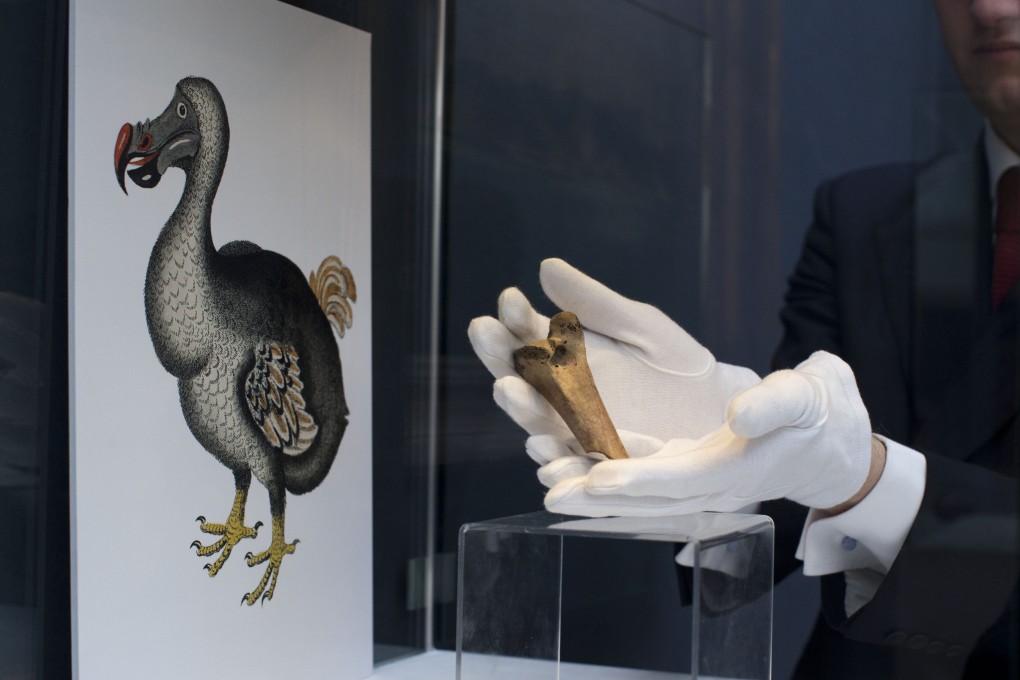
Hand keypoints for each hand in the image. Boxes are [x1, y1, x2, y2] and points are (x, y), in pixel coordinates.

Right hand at [468, 258, 758, 445]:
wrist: (718, 413)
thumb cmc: (676, 365)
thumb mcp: (639, 325)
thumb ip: (594, 303)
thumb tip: (546, 266)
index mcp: (564, 356)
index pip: (526, 334)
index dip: (514, 317)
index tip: (509, 298)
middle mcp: (560, 395)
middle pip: (519, 377)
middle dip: (500, 355)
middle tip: (485, 332)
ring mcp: (575, 433)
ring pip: (537, 422)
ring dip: (519, 407)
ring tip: (507, 387)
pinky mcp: (599, 468)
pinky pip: (571, 469)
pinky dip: (555, 464)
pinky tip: (542, 448)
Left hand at [540, 351, 874, 516]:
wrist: (835, 445)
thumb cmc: (822, 412)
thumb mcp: (807, 395)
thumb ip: (775, 403)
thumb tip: (739, 413)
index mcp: (738, 468)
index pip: (680, 479)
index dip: (637, 479)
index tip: (597, 478)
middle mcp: (712, 485)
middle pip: (649, 499)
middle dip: (599, 501)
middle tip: (550, 497)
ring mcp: (700, 484)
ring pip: (641, 497)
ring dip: (596, 498)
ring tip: (550, 489)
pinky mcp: (693, 474)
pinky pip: (646, 485)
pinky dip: (613, 484)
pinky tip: (577, 471)